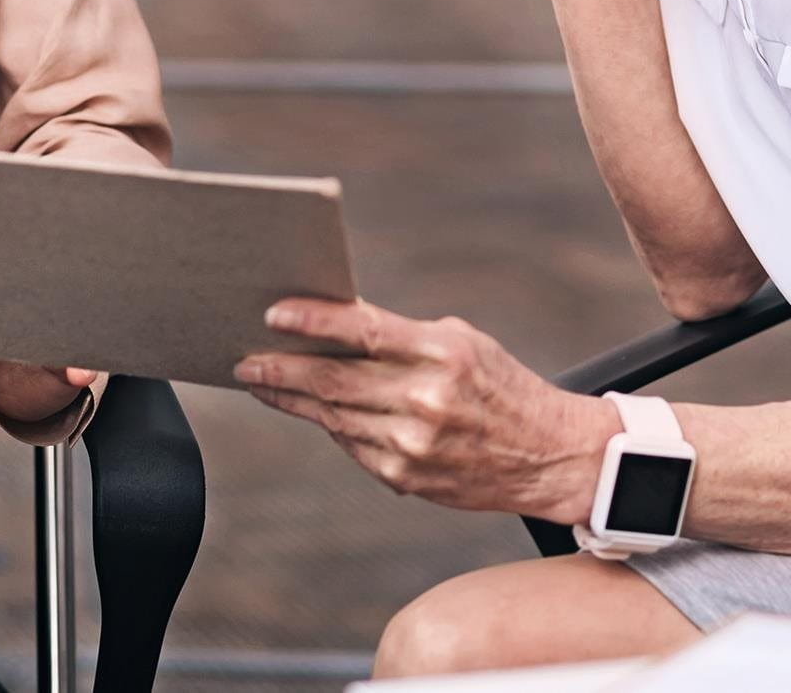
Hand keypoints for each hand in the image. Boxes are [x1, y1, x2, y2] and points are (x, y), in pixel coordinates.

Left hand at [237, 297, 618, 522]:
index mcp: (444, 353)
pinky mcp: (406, 477)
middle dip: (280, 368)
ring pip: (332, 416)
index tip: (272, 313)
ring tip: (260, 380)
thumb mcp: (461, 342)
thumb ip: (400, 336)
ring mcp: (414, 444)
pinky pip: (350, 445)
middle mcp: (426, 400)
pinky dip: (326, 424)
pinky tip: (306, 408)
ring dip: (290, 398)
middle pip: (334, 380)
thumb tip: (331, 323)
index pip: (365, 331)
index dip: (314, 321)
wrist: (548, 455)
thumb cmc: (498, 383)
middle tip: (243, 358)